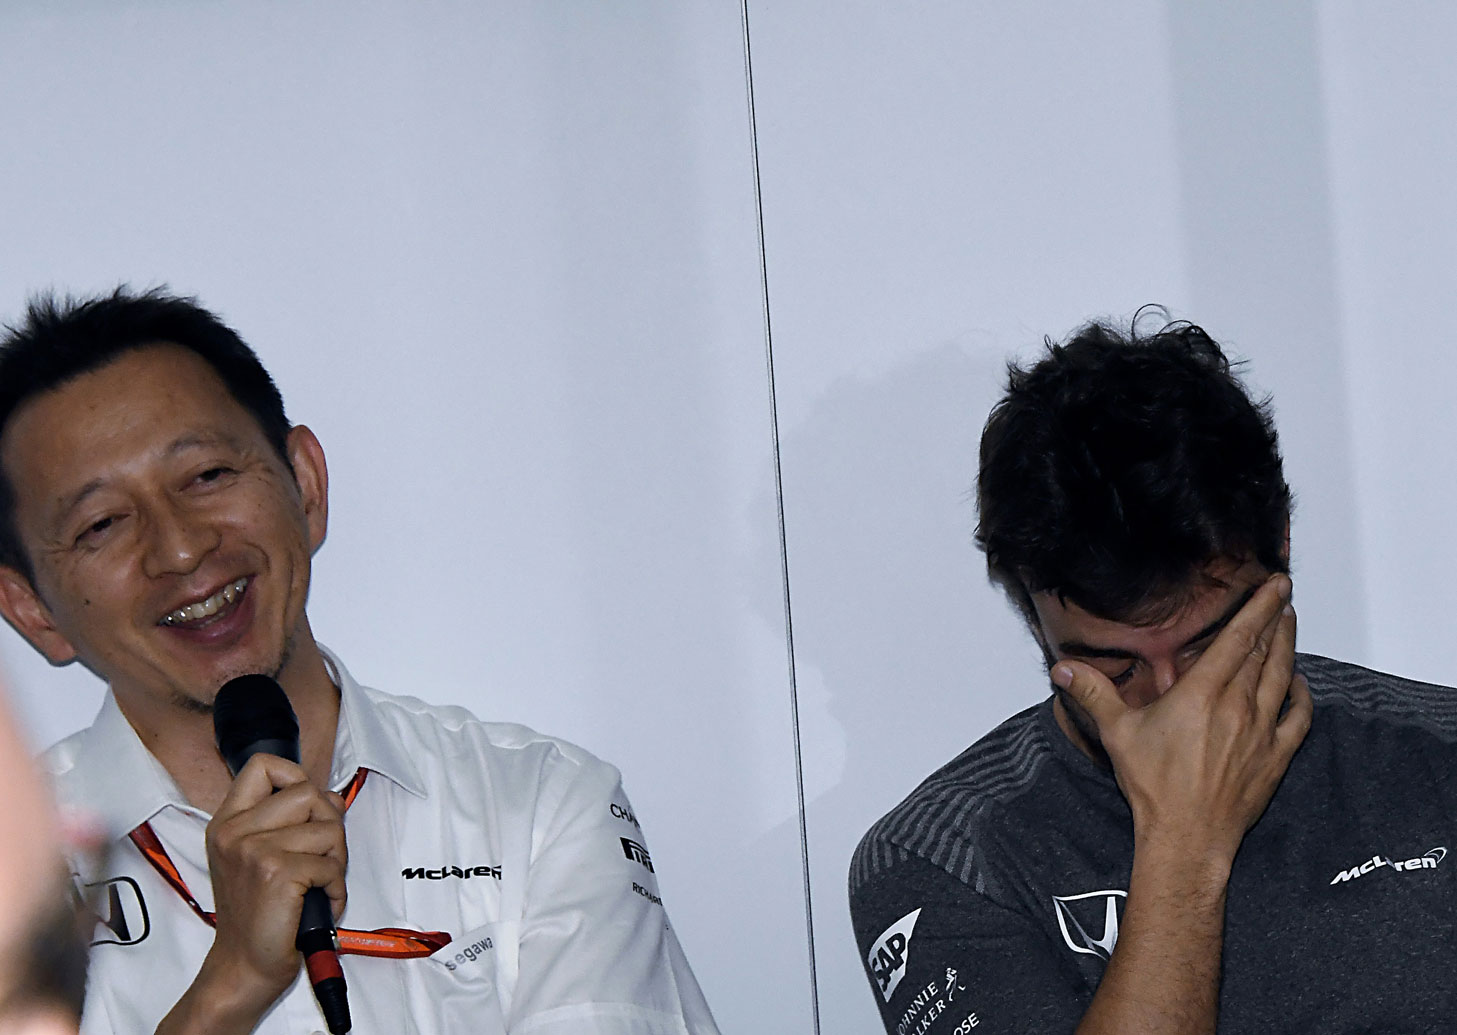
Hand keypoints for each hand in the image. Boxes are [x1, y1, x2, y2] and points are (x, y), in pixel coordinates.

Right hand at [197, 754, 346, 1020]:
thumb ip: (294, 821)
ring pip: (329, 828)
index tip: (305, 808)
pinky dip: (336, 888)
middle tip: (320, 859)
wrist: (243, 966)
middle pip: (309, 793)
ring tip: (317, 884)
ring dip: (336, 860)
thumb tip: (332, 797)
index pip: (263, 765)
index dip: (296, 777)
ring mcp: (253, 850)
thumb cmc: (259, 913)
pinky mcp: (277, 873)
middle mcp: (234, 831)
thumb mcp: (264, 857)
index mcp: (227, 822)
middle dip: (329, 825)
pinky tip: (319, 904)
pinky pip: (332, 864)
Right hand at [1051, 574, 1312, 866]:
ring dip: (1289, 648)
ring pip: (1283, 678)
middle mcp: (1238, 707)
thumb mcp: (1117, 733)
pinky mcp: (1275, 758)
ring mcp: (1262, 733)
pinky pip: (1298, 718)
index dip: (1259, 608)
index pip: (1238, 639)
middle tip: (1283, 596)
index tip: (1275, 586)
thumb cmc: (1154, 787)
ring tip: (1291, 625)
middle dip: (1276, 620)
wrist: (1187, 837)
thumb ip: (1093, 694)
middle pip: (1266, 652)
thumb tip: (1063, 669)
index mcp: (1202, 694)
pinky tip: (1298, 684)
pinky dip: (1301, 695)